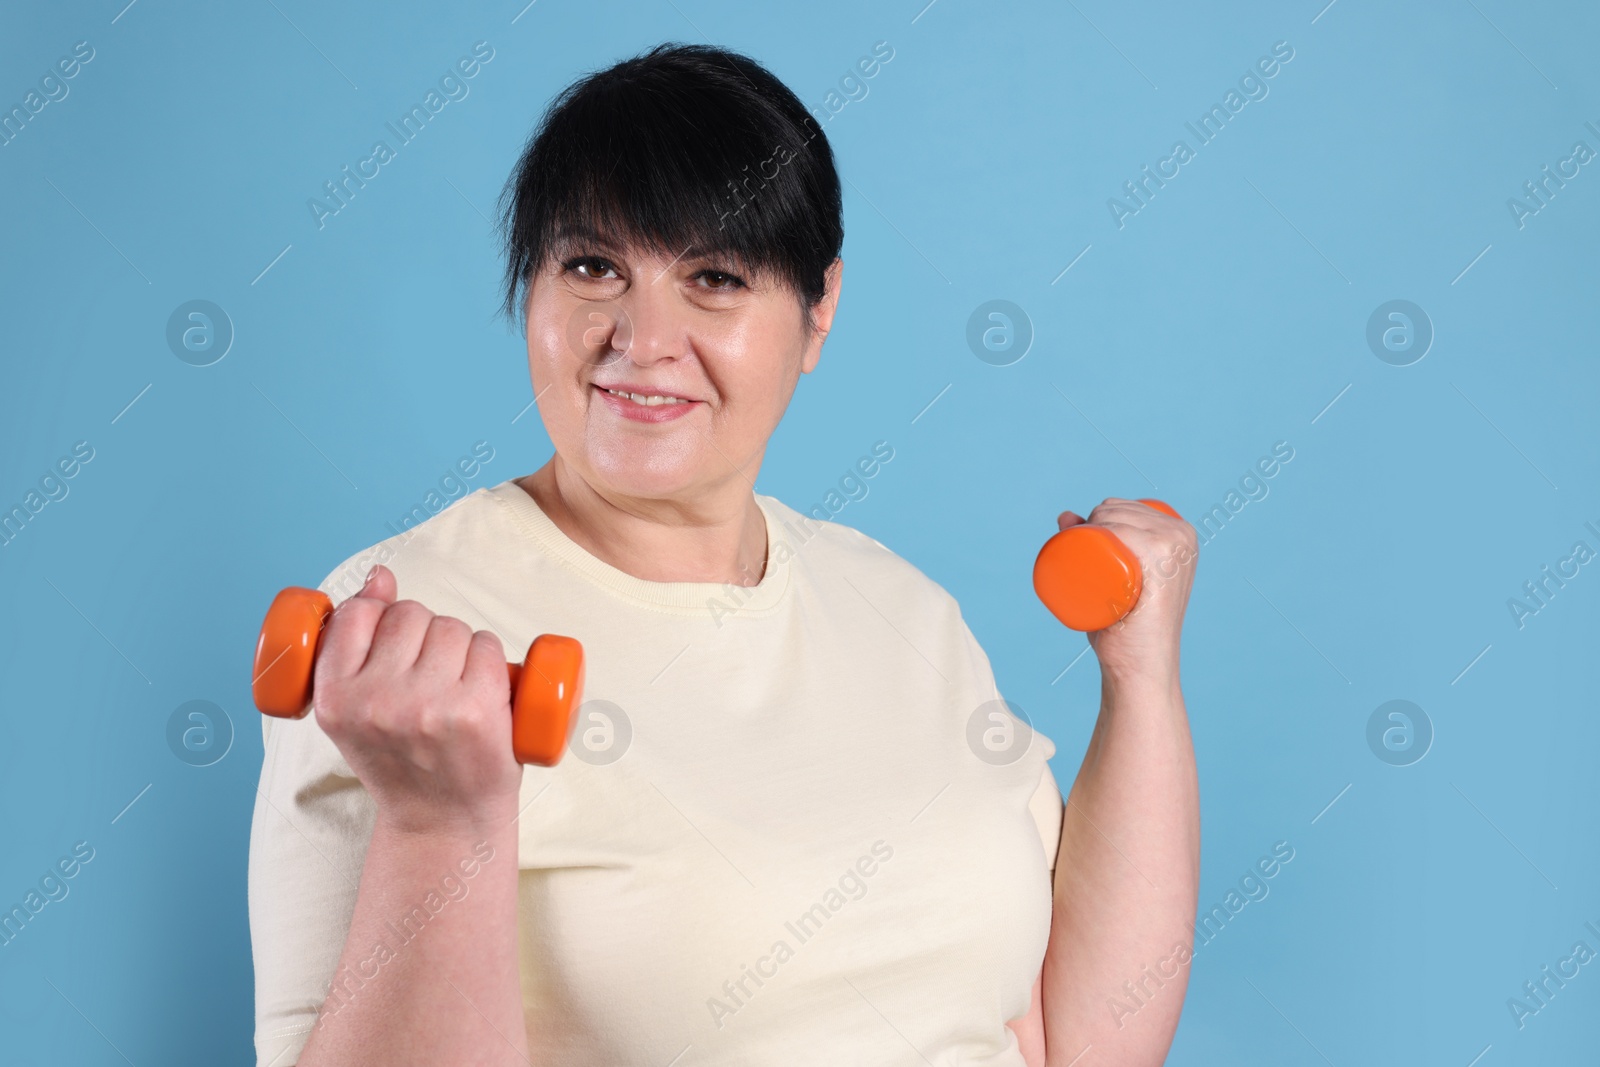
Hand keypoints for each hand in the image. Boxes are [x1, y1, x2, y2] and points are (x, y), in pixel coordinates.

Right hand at [312, 564, 522, 834]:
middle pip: (412, 614)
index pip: (357, 614)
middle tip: (429, 681)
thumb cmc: (403, 758)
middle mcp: (376, 702)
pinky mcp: (474, 710)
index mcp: (334, 700)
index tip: (393, 648)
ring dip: (462, 648)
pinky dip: (493, 662)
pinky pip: (488, 647)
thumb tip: (379, 575)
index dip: (381, 619)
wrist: (443, 822)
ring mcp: (426, 706)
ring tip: (455, 690)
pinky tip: (485, 693)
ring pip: (453, 627)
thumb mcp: (358, 708)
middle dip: (426, 635)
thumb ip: (356, 643)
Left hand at [1055, 498, 1197, 686]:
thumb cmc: (1124, 626)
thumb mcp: (1110, 579)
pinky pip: (1127, 533)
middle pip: (1116, 510)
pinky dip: (1109, 529)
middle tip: (1083, 562)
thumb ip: (1092, 544)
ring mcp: (1175, 549)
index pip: (1123, 507)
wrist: (1139, 667)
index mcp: (1179, 532)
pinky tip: (1101, 541)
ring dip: (1091, 527)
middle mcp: (1182, 535)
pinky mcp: (1164, 567)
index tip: (1081, 546)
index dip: (1093, 518)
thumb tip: (1065, 515)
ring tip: (1089, 562)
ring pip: (1115, 518)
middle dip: (1088, 524)